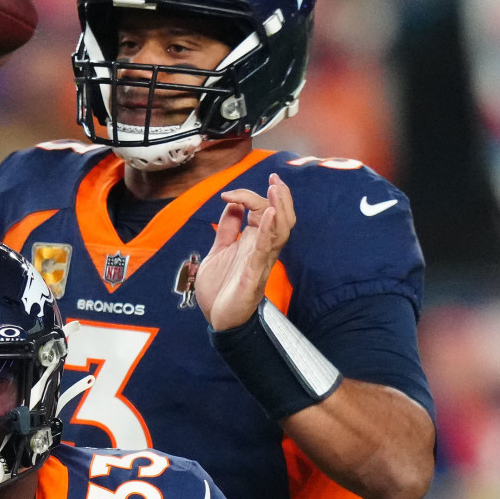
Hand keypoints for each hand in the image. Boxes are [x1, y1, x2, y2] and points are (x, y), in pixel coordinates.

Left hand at [195, 173, 294, 329]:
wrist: (218, 320)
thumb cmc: (221, 289)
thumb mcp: (218, 252)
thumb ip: (226, 230)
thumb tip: (230, 206)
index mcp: (252, 243)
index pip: (261, 211)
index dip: (248, 197)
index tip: (229, 193)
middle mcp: (261, 249)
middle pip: (281, 218)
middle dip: (280, 197)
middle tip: (274, 178)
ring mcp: (260, 261)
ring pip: (281, 232)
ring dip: (279, 209)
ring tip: (276, 189)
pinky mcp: (254, 275)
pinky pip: (266, 251)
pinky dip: (269, 231)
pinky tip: (270, 214)